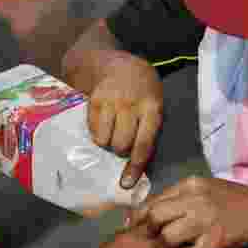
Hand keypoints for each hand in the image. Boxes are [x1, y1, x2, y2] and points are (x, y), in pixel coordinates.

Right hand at [84, 55, 163, 189]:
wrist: (121, 64)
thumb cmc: (143, 93)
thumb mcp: (155, 107)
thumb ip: (149, 133)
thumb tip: (137, 170)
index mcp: (152, 108)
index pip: (143, 144)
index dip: (135, 166)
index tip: (127, 183)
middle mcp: (131, 104)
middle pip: (121, 145)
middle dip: (121, 150)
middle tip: (122, 142)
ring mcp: (111, 101)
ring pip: (104, 141)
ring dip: (108, 143)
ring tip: (113, 132)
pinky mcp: (94, 100)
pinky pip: (93, 131)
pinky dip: (98, 134)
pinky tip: (104, 123)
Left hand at [126, 176, 247, 247]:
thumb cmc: (228, 202)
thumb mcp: (202, 189)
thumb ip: (177, 198)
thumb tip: (145, 212)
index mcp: (190, 185)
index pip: (153, 201)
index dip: (139, 217)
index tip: (134, 228)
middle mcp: (196, 200)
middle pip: (156, 217)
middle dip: (151, 232)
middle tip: (154, 241)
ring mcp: (206, 221)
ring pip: (169, 238)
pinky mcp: (215, 241)